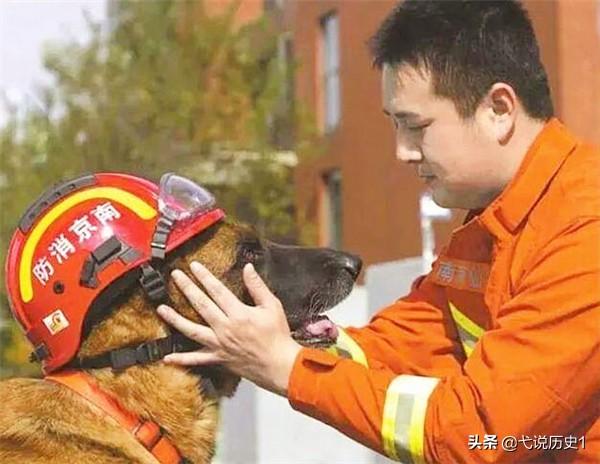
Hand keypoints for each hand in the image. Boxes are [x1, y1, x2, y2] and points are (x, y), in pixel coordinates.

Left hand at [156, 261, 301, 395]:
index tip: (194, 266)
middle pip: (201, 305)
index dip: (204, 276)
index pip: (217, 290)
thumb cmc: (277, 335)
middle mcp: (225, 328)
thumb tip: (248, 268)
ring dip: (175, 319)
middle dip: (187, 288)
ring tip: (161, 309)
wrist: (279, 365)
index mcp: (239, 314)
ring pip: (192, 331)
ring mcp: (219, 344)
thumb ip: (257, 286)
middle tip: (176, 276)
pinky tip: (167, 357)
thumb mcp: (272, 306)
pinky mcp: (218, 358)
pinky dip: (181, 359)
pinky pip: (196, 359)